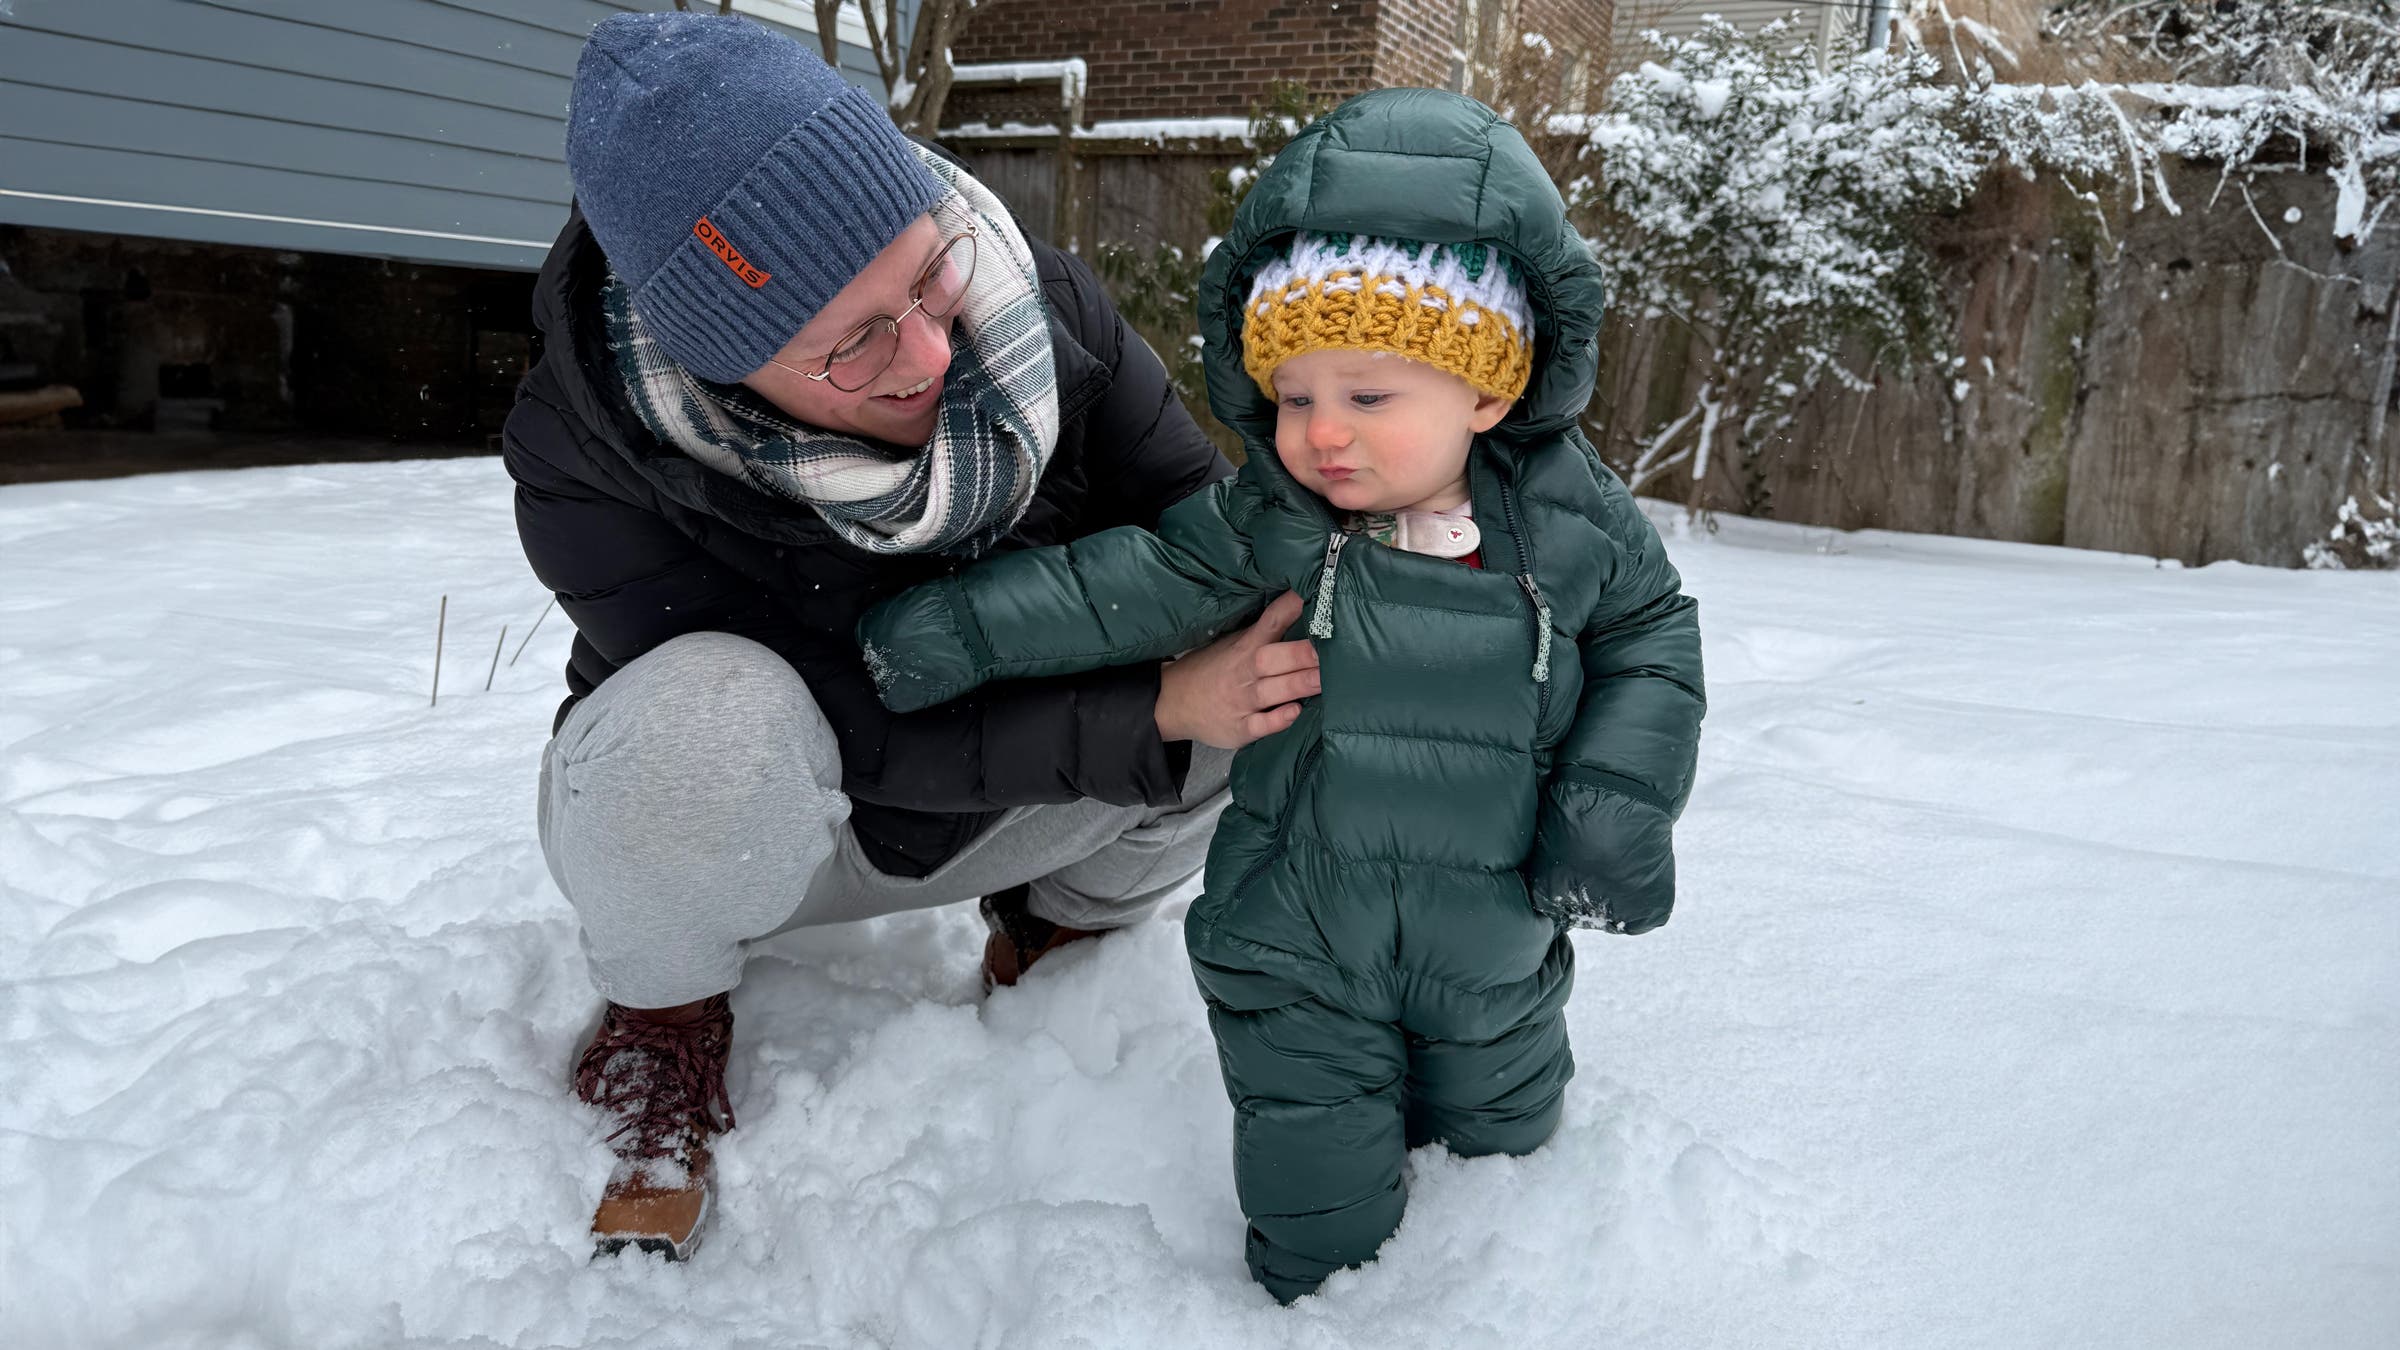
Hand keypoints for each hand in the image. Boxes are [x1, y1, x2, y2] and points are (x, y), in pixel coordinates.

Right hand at [1154, 591, 1319, 748]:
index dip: (1291, 607)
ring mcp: (1241, 701)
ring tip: (1326, 679)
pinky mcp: (1240, 728)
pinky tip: (1295, 712)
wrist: (1173, 702)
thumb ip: (1265, 631)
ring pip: (1272, 691)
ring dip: (1299, 683)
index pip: (1270, 621)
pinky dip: (1278, 719)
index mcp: (1245, 646)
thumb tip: (1303, 608)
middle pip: (1272, 658)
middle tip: (1332, 649)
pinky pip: (1260, 725)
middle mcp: (1244, 672)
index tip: (1312, 595)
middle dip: (1301, 653)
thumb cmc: (1212, 669)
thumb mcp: (1233, 642)